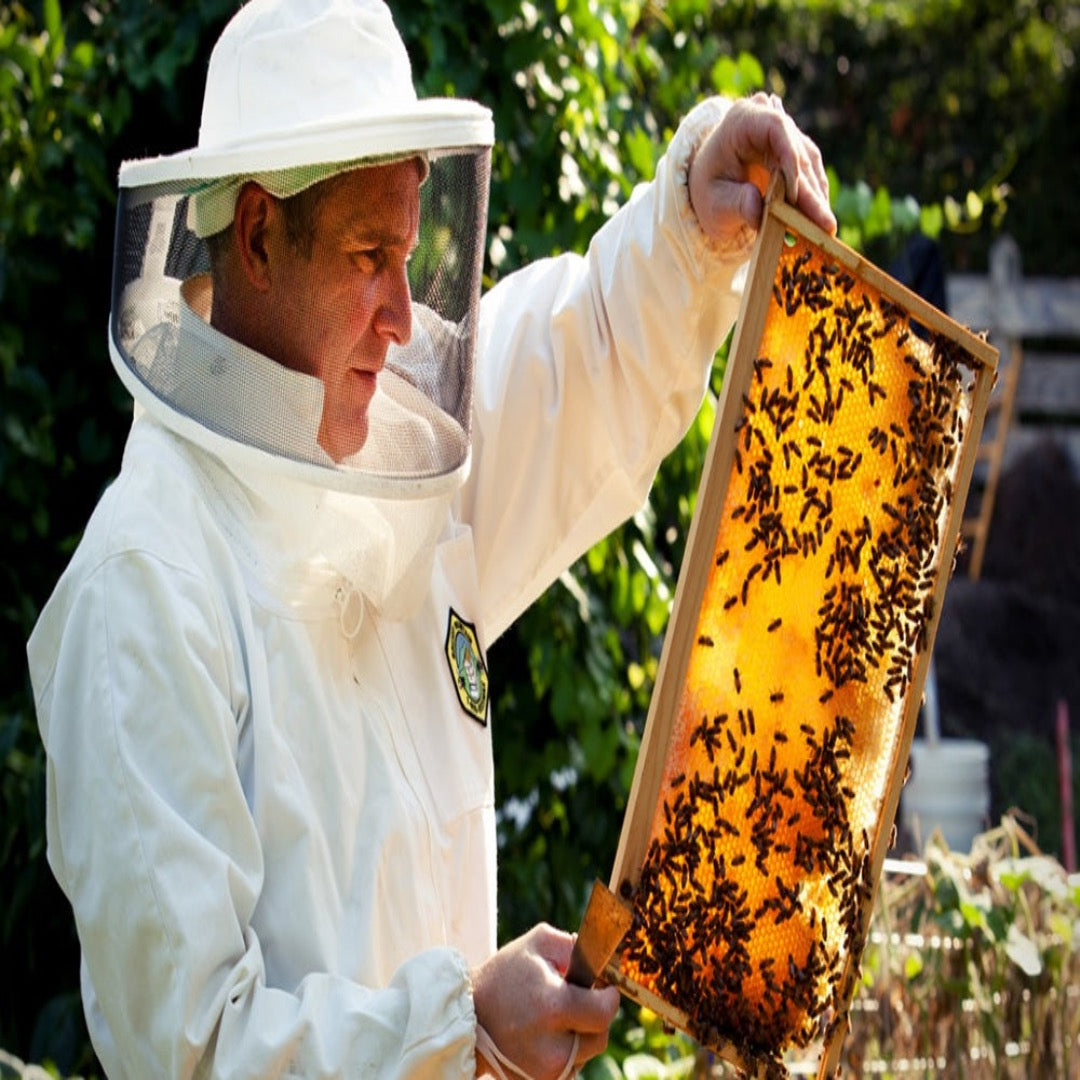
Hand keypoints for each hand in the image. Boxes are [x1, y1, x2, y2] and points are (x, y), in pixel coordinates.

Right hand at [471, 924, 620, 1079]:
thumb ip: (572, 947)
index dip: (609, 998)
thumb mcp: (537, 944)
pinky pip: (569, 1068)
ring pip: (586, 1054)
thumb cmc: (503, 975)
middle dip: (594, 1017)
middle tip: (577, 1002)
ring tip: (555, 1019)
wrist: (466, 1015)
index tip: (604, 989)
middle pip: (600, 1037)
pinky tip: (547, 1036)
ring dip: (580, 1036)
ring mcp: (545, 1071)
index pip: (605, 1012)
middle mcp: (552, 1046)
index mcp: (554, 1006)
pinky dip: (565, 1052)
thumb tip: (598, 961)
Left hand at [688, 92, 836, 244]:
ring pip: (809, 165)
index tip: (794, 194)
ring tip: (823, 229)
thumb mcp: (713, 202)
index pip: (776, 127)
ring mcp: (786, 136)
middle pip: (798, 153)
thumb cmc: (707, 190)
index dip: (790, 157)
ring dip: (817, 198)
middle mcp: (769, 121)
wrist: (710, 185)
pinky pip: (810, 175)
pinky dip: (814, 198)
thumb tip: (758, 212)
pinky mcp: (797, 154)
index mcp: (742, 121)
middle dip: (809, 192)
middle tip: (822, 224)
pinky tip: (818, 221)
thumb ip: (735, 205)